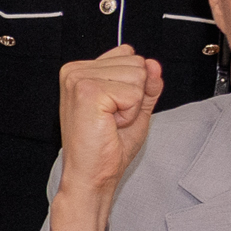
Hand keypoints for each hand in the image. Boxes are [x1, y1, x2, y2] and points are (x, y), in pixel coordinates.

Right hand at [54, 44, 160, 202]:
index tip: (113, 109)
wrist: (91, 176)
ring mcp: (79, 79)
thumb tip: (154, 64)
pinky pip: (134, 93)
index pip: (129, 55)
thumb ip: (147, 85)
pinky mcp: (88, 91)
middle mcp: (76, 70)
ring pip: (138, 76)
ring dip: (132, 106)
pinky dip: (130, 114)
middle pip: (136, 63)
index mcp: (82, 71)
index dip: (133, 86)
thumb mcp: (136, 109)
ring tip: (109, 123)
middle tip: (111, 120)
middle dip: (134, 96)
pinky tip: (109, 125)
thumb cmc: (106, 149)